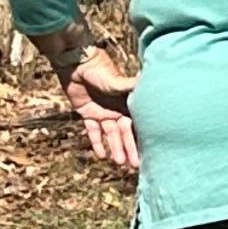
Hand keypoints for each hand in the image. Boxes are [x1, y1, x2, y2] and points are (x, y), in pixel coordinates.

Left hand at [65, 48, 140, 177]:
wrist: (76, 64)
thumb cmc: (100, 70)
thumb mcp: (118, 81)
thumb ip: (132, 86)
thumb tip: (150, 82)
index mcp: (127, 103)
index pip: (136, 123)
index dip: (141, 137)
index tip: (149, 151)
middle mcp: (117, 109)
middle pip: (124, 133)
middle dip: (129, 148)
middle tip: (134, 164)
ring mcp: (103, 112)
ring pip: (110, 134)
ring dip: (115, 148)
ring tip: (119, 163)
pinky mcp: (88, 113)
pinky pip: (93, 130)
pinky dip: (96, 142)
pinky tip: (101, 155)